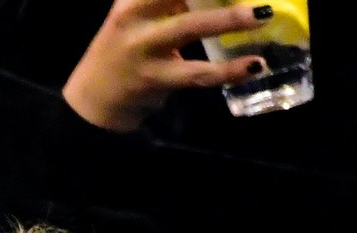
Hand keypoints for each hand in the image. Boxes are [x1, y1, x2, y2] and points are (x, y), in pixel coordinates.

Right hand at [63, 0, 272, 131]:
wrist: (94, 100)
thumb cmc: (124, 52)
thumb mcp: (138, 19)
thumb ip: (168, 5)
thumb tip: (218, 1)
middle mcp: (134, 16)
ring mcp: (144, 48)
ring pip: (191, 27)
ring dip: (229, 19)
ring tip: (262, 16)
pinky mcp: (156, 78)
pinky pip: (199, 73)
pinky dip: (229, 70)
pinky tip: (254, 65)